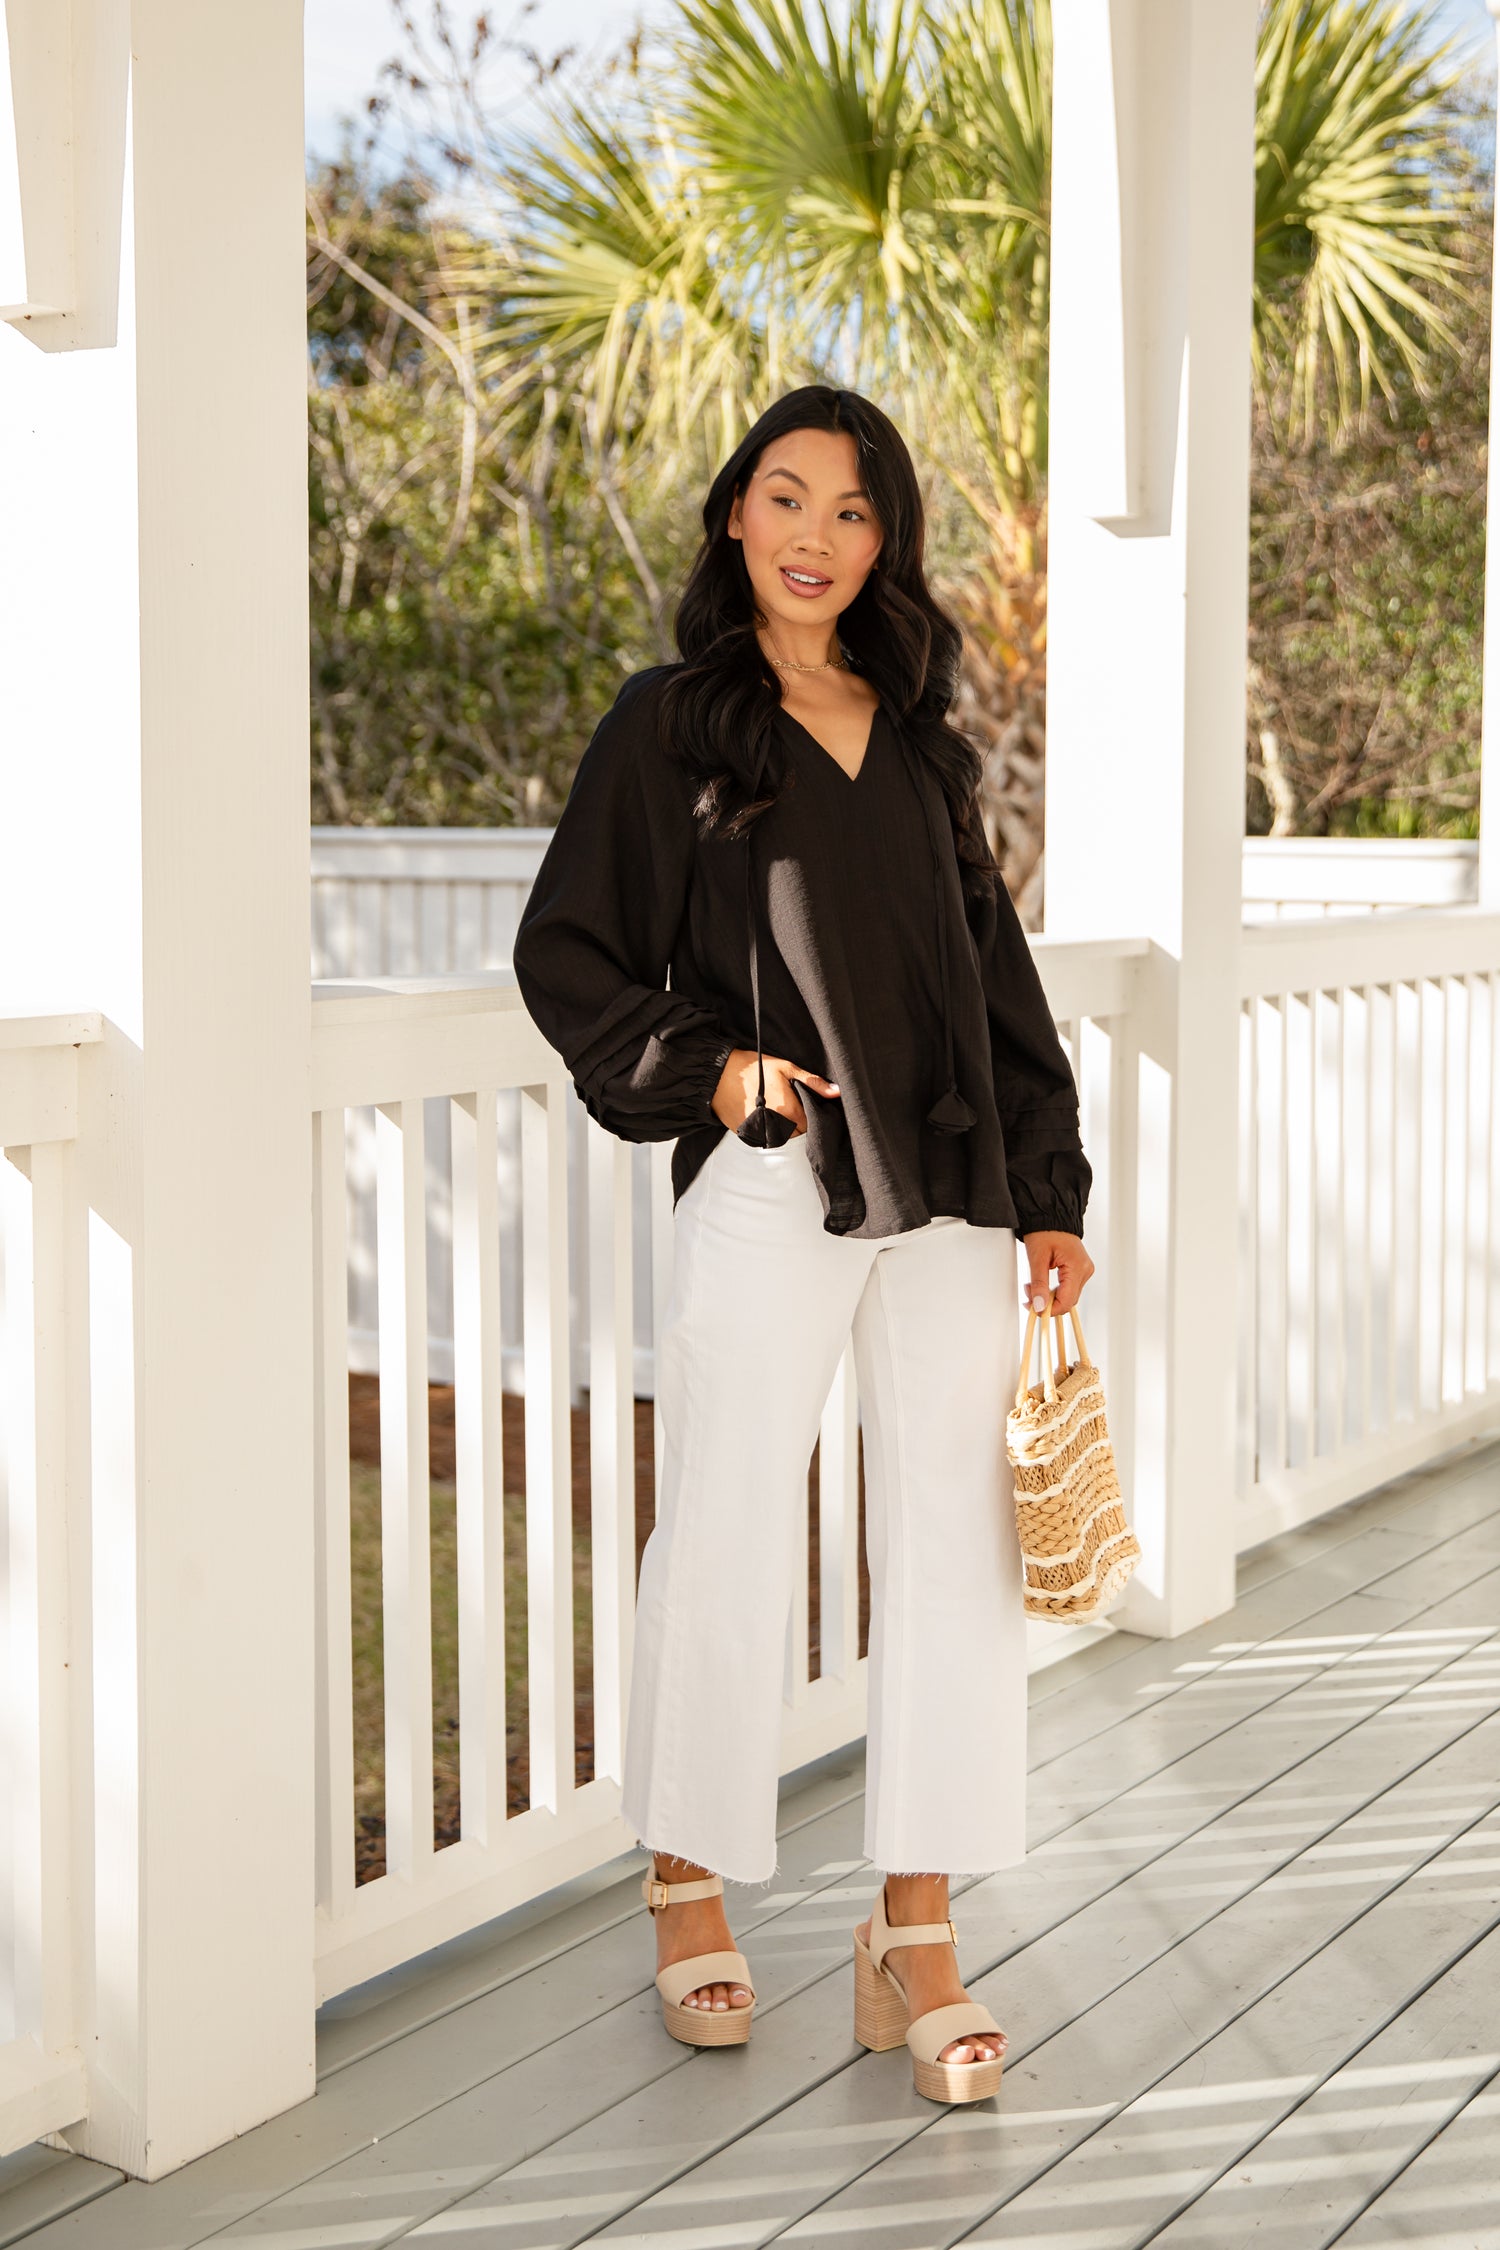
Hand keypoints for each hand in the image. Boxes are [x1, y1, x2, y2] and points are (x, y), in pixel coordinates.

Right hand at [711, 1048, 839, 1136]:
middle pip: (797, 1134)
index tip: (803, 1104)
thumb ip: (813, 1082)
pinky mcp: (747, 1136)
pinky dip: (766, 1131)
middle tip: (789, 1105)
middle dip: (797, 1123)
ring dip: (782, 1129)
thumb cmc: (754, 1068)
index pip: (811, 1125)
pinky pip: (764, 1139)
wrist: (718, 1076)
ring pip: (781, 1139)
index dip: (810, 1116)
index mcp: (790, 1111)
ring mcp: (761, 1134)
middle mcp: (777, 1127)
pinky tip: (762, 1115)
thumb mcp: (786, 1068)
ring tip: (775, 1109)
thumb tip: (836, 1092)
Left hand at [1022, 1230, 1093, 1317]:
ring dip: (1049, 1296)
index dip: (1050, 1310)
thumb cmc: (1045, 1231)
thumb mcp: (1037, 1258)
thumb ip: (1038, 1284)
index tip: (1033, 1309)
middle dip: (1047, 1302)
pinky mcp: (1079, 1270)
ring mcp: (1084, 1270)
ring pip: (1067, 1296)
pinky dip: (1053, 1290)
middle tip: (1028, 1296)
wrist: (1051, 1215)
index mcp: (1078, 1267)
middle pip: (1068, 1301)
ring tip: (1031, 1287)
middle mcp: (1085, 1270)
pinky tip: (1041, 1284)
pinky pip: (1068, 1288)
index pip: (1067, 1301)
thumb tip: (1039, 1306)